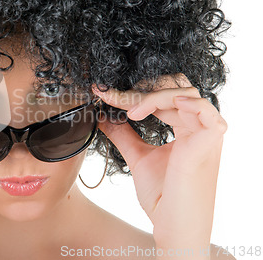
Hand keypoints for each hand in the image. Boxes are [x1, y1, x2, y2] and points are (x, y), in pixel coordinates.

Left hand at [93, 75, 226, 256]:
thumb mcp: (138, 157)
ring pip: (183, 94)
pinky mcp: (210, 143)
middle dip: (139, 90)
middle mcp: (198, 126)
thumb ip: (124, 135)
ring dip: (152, 97)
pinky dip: (186, 103)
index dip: (132, 92)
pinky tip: (163, 107)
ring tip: (130, 112)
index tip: (103, 92)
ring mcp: (206, 133)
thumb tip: (104, 116)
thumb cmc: (162, 196)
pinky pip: (206, 111)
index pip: (162, 95)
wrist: (172, 225)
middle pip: (173, 88)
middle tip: (111, 97)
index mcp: (186, 127)